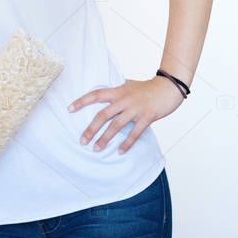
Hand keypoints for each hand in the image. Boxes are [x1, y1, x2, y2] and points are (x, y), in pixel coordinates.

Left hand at [68, 77, 184, 153]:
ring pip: (116, 125)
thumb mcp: (128, 85)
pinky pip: (135, 133)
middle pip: (103, 114)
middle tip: (82, 141)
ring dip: (105, 138)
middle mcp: (125, 99)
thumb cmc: (147, 88)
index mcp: (119, 90)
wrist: (168, 88)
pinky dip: (127, 143)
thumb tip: (100, 97)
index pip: (96, 94)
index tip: (69, 109)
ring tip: (96, 149)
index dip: (82, 101)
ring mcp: (136, 108)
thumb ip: (116, 92)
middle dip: (91, 129)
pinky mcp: (147, 117)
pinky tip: (119, 151)